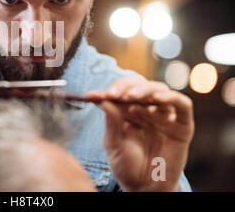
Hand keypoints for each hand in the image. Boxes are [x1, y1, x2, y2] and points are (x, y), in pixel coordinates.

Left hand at [87, 77, 194, 191]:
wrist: (146, 188)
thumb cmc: (128, 166)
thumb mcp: (114, 144)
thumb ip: (112, 122)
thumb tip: (104, 100)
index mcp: (127, 112)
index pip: (120, 92)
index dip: (108, 91)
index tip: (92, 96)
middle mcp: (146, 110)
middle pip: (139, 87)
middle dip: (125, 88)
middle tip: (114, 94)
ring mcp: (164, 116)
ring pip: (159, 90)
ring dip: (145, 90)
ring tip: (132, 97)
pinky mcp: (182, 125)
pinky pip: (182, 105)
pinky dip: (171, 97)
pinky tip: (158, 98)